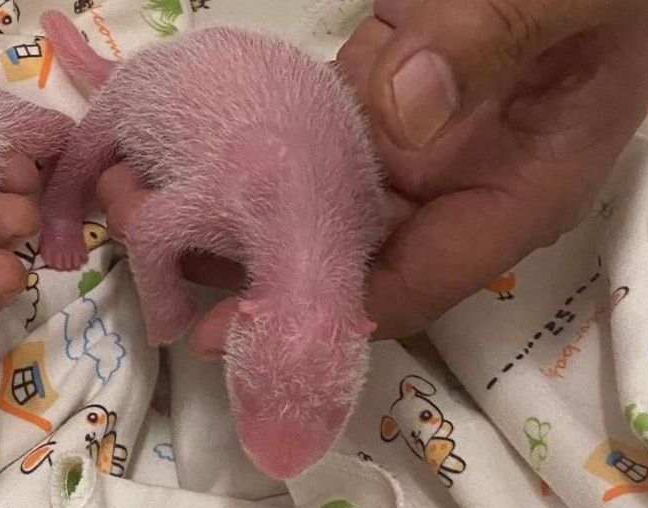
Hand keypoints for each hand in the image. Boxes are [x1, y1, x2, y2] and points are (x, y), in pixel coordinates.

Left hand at [99, 0, 647, 352]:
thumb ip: (491, 41)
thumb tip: (401, 113)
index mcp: (512, 194)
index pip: (409, 287)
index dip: (317, 315)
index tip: (226, 327)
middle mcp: (450, 190)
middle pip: (339, 258)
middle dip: (246, 267)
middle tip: (146, 250)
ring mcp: (407, 148)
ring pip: (308, 204)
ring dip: (227, 210)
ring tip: (135, 201)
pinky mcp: (374, 102)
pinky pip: (302, 142)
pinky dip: (243, 151)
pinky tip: (176, 154)